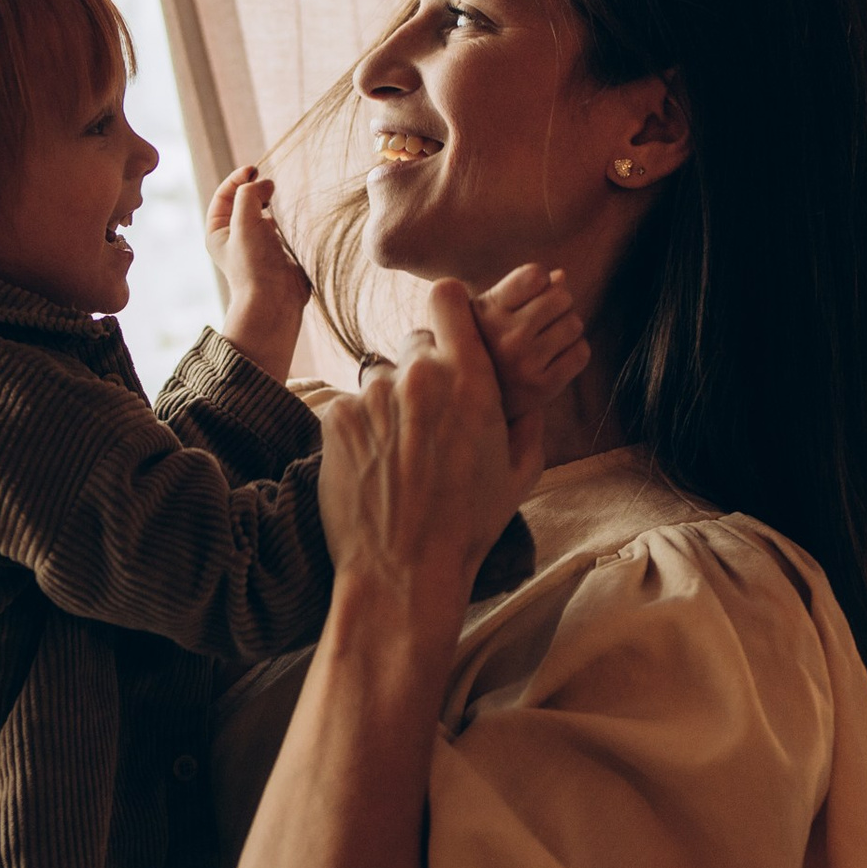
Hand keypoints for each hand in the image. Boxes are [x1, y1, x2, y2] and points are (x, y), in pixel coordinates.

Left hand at [206, 165, 308, 380]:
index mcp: (217, 232)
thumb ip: (249, 195)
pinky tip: (284, 221)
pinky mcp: (275, 250)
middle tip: (269, 188)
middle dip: (254, 189)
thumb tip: (264, 184)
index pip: (224, 195)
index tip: (255, 170)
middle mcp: (234, 237)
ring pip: (260, 212)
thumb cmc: (254, 264)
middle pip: (242, 201)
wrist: (275, 299)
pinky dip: (280, 217)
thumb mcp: (244, 222)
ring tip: (274, 203)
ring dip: (267, 203)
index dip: (237, 178)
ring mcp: (255, 244)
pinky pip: (276, 225)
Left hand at [319, 281, 538, 609]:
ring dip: (390, 403)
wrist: (405, 569)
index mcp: (470, 379)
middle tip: (428, 419)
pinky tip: (373, 465)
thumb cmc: (469, 524)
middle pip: (414, 342)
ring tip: (400, 453)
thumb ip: (526, 416)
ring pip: (380, 377)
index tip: (449, 329)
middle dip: (422, 370)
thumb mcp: (520, 470)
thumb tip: (529, 390)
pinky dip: (360, 427)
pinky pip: (350, 405)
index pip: (447, 298)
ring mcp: (373, 395)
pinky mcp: (337, 417)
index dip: (448, 310)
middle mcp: (419, 376)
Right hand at [471, 263, 588, 422]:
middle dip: (558, 305)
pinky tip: (554, 358)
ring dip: (567, 328)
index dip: (540, 281)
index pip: (536, 275)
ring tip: (545, 340)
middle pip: (562, 297)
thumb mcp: (488, 310)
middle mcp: (504, 337)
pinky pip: (581, 353)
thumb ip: (520, 288)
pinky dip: (574, 352)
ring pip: (574, 324)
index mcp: (487, 311)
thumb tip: (562, 276)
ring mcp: (524, 364)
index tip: (529, 296)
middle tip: (541, 320)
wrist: (472, 400)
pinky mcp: (542, 388)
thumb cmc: (484, 343)